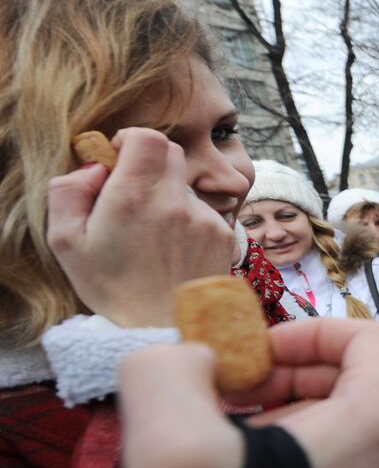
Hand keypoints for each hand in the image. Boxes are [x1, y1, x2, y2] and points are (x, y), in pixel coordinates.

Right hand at [48, 128, 233, 327]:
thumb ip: (70, 191)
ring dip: (166, 197)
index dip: (131, 141)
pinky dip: (186, 220)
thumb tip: (96, 167)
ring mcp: (204, 219)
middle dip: (148, 164)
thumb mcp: (65, 242)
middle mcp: (175, 203)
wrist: (162, 330)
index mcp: (133, 198)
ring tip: (151, 236)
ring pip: (185, 185)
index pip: (149, 137)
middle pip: (171, 153)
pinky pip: (202, 211)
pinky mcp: (222, 235)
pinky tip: (172, 250)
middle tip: (131, 195)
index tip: (120, 162)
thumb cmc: (111, 288)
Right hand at [119, 318, 378, 467]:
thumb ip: (170, 366)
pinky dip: (292, 446)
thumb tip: (193, 360)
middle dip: (285, 372)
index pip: (367, 334)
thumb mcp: (171, 435)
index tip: (250, 357)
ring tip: (224, 434)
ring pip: (341, 414)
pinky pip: (338, 453)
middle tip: (228, 394)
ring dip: (281, 410)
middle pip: (352, 373)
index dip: (305, 331)